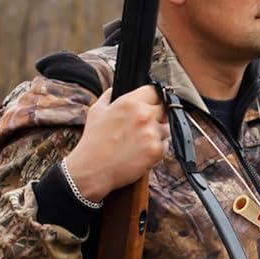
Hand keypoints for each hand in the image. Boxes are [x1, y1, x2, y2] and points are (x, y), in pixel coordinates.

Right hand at [64, 85, 169, 200]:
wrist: (93, 169)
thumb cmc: (93, 141)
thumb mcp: (96, 111)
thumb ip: (109, 96)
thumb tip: (115, 89)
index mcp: (130, 102)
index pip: (154, 91)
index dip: (154, 97)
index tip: (152, 103)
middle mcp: (144, 115)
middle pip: (165, 108)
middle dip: (158, 114)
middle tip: (147, 124)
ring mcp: (152, 133)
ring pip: (167, 127)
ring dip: (159, 132)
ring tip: (142, 139)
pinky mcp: (156, 150)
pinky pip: (165, 144)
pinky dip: (157, 147)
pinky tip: (143, 150)